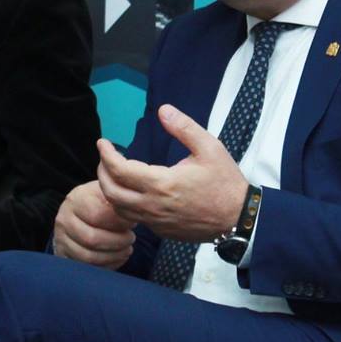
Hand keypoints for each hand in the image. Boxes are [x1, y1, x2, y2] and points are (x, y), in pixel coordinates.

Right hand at [52, 179, 137, 266]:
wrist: (81, 213)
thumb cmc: (102, 203)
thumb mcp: (109, 195)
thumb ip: (118, 202)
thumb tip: (131, 215)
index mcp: (76, 199)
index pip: (97, 215)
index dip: (119, 223)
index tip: (133, 224)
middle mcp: (64, 219)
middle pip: (91, 238)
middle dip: (117, 242)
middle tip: (131, 239)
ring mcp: (61, 239)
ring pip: (88, 256)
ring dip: (113, 256)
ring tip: (127, 250)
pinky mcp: (63, 255)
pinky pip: (85, 268)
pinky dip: (106, 266)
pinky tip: (118, 258)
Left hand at [94, 105, 248, 241]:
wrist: (238, 218)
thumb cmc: (225, 182)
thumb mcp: (209, 148)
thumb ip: (184, 127)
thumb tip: (163, 110)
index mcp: (162, 183)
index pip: (119, 170)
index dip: (106, 154)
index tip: (102, 143)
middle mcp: (153, 205)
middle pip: (111, 191)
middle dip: (102, 171)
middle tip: (105, 157)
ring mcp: (156, 221)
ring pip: (118, 208)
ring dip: (110, 190)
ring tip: (113, 173)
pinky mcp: (161, 231)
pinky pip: (133, 218)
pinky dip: (123, 204)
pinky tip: (130, 192)